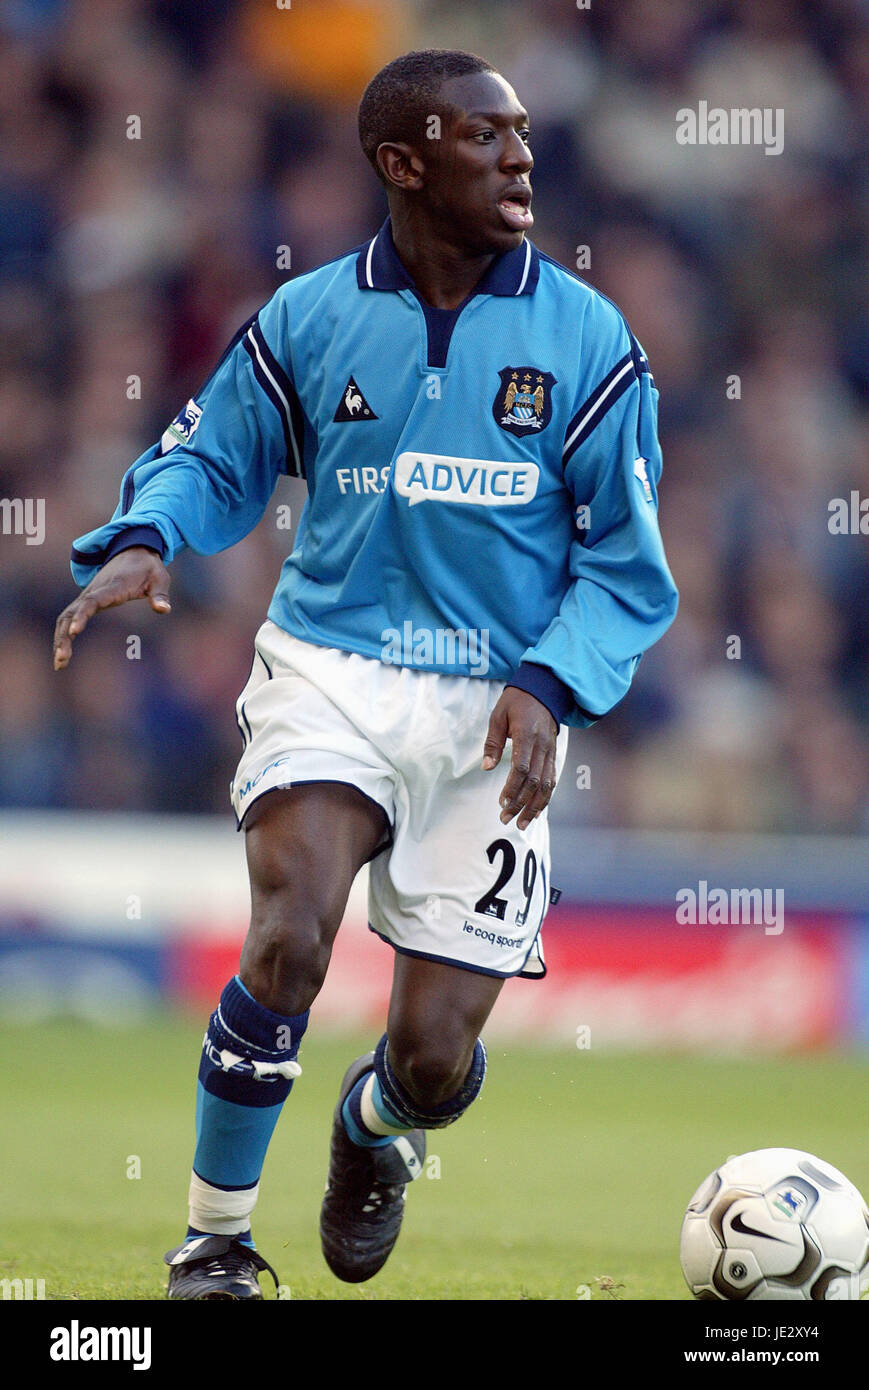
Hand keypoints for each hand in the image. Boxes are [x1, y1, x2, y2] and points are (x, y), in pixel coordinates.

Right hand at [53, 546, 170, 669]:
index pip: (93, 601)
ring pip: (66, 617)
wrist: (133, 551)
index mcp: (113, 587)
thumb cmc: (148, 568)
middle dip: (64, 636)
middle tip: (62, 660)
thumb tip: (164, 610)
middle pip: (72, 613)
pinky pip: (69, 617)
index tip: (74, 631)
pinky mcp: (87, 601)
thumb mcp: (160, 579)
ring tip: (60, 664)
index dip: (82, 615)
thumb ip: (160, 595)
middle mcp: (95, 591)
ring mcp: (88, 596)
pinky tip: (63, 654)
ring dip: (60, 639)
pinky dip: (63, 634)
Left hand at [481, 687, 557, 830]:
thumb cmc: (517, 702)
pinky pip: (552, 779)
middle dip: (520, 803)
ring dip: (534, 806)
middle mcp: (542, 746)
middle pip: (534, 781)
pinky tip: (536, 810)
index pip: (522, 768)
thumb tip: (487, 767)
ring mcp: (550, 751)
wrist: (544, 689)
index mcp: (527, 735)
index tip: (502, 801)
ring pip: (546, 785)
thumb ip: (493, 742)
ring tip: (522, 823)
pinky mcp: (554, 754)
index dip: (512, 787)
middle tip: (505, 817)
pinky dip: (545, 797)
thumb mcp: (498, 716)